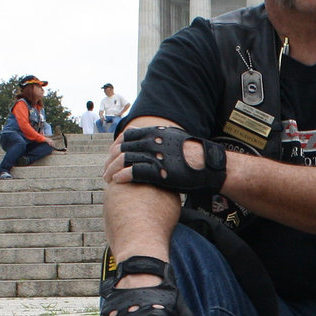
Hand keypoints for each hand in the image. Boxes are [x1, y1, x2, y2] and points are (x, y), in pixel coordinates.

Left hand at [105, 126, 224, 197]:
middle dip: (110, 160)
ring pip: (125, 160)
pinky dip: (123, 176)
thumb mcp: (177, 139)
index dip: (116, 147)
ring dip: (113, 169)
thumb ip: (162, 138)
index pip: (127, 137)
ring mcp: (155, 156)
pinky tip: (118, 182)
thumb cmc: (195, 155)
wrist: (210, 165)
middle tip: (106, 171)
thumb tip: (155, 138)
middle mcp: (153, 142)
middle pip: (122, 148)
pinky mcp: (159, 171)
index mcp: (156, 133)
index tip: (111, 157)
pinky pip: (134, 172)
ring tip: (108, 178)